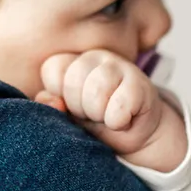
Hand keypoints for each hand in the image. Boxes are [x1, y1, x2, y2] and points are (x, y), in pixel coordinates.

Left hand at [36, 50, 186, 172]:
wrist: (136, 134)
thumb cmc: (96, 121)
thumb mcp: (66, 115)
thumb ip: (50, 105)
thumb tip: (55, 102)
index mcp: (73, 60)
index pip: (52, 68)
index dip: (60, 95)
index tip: (73, 106)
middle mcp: (95, 56)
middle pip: (73, 82)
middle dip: (80, 108)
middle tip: (93, 114)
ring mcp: (120, 66)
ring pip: (96, 91)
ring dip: (99, 115)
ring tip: (107, 116)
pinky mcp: (140, 84)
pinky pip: (118, 108)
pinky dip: (117, 122)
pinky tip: (124, 120)